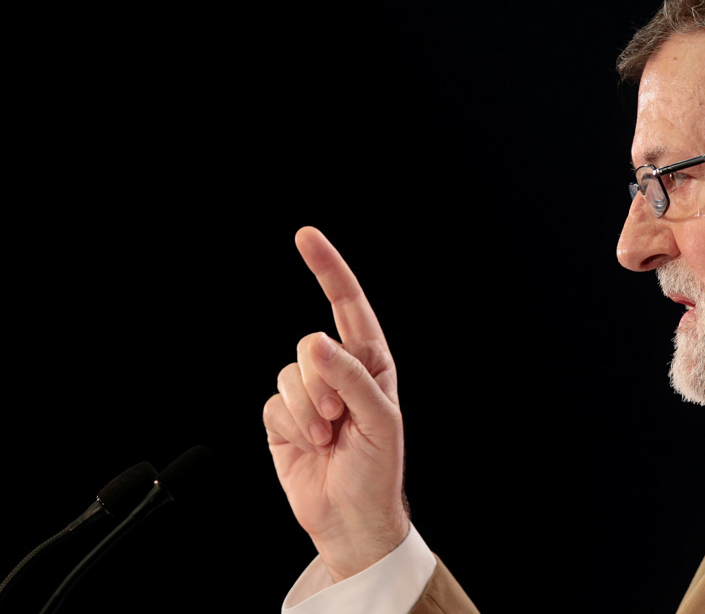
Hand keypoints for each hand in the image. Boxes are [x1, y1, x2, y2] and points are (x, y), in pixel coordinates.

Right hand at [263, 227, 406, 581]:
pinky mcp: (282, 417)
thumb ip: (350, 378)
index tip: (306, 237)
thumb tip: (315, 341)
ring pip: (287, 375)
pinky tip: (308, 445)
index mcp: (372, 362)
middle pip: (310, 348)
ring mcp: (308, 393)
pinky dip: (290, 425)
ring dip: (306, 411)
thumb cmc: (378, 470)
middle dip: (321, 386)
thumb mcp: (379, 421)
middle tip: (341, 421)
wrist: (352, 518)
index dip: (328, 269)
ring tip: (328, 439)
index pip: (348, 306)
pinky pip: (272, 403)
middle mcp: (338, 371)